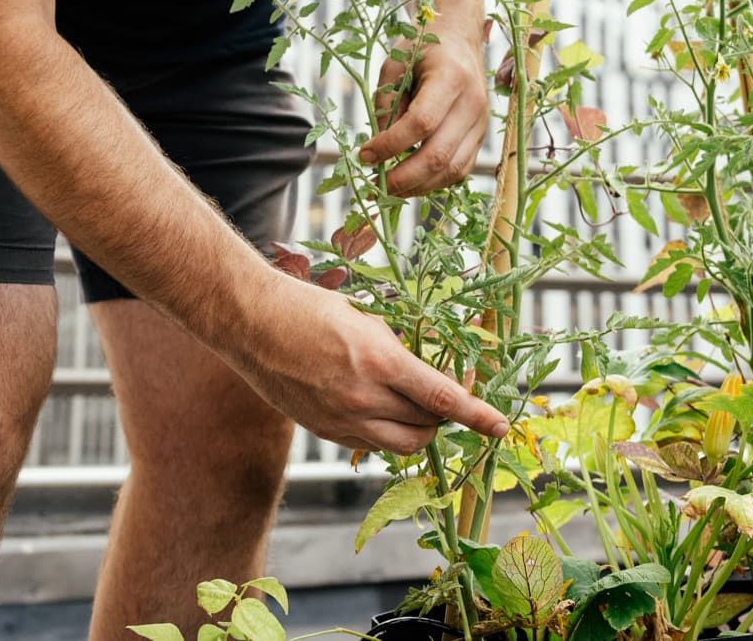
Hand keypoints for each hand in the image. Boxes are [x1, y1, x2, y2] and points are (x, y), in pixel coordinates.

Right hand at [229, 271, 507, 453]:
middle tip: (448, 393)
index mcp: (379, 361)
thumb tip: (431, 367)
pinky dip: (389, 432)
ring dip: (422, 429)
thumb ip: (399, 348)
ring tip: (419, 406)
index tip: (501, 427)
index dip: (478, 415)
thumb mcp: (366, 318)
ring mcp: (342, 421)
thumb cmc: (308, 308)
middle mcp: (364, 398)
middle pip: (428, 424)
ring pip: (404, 444)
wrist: (251, 324)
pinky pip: (372, 444)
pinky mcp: (325, 432)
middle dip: (447, 415)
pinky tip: (383, 409)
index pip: (443, 398)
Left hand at [360, 35, 489, 196]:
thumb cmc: (423, 49)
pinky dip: (434, 182)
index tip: (364, 154)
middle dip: (403, 177)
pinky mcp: (481, 136)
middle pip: (439, 154)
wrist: (459, 39)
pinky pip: (460, 170)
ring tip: (388, 188)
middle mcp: (473, 102)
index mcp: (451, 77)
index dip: (390, 145)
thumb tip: (378, 149)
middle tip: (374, 184)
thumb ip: (386, 103)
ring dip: (417, 187)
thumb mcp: (395, 64)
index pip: (421, 123)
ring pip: (452, 170)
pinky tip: (410, 182)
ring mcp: (481, 122)